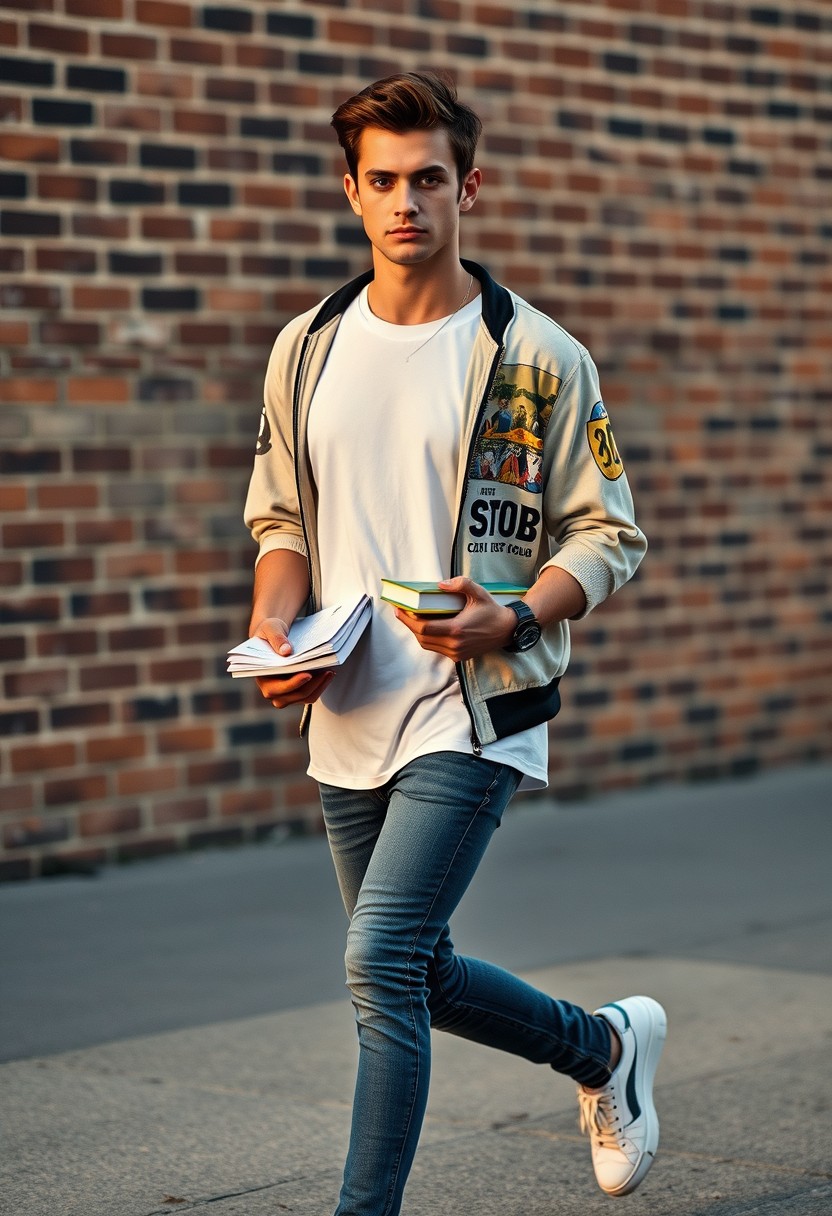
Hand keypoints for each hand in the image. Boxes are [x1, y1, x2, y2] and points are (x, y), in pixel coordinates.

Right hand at [250, 615, 334, 708]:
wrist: (274, 636)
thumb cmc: (270, 633)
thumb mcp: (270, 629)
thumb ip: (277, 638)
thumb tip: (286, 651)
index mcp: (262, 677)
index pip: (277, 689)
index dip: (294, 683)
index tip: (308, 674)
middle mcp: (272, 690)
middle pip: (295, 695)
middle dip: (313, 684)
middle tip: (326, 671)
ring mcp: (285, 693)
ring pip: (305, 697)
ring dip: (320, 686)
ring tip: (330, 671)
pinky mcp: (296, 692)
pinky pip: (310, 694)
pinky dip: (320, 686)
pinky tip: (327, 674)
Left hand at [394, 577, 515, 662]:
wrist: (507, 630)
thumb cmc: (492, 611)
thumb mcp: (478, 593)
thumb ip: (461, 584)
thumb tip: (441, 584)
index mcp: (456, 629)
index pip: (424, 627)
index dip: (408, 619)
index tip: (399, 609)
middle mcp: (454, 644)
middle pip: (422, 637)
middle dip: (408, 624)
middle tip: (400, 611)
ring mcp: (456, 652)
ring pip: (427, 645)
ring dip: (417, 632)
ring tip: (409, 618)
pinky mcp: (458, 656)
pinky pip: (436, 648)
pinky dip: (427, 639)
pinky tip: (424, 627)